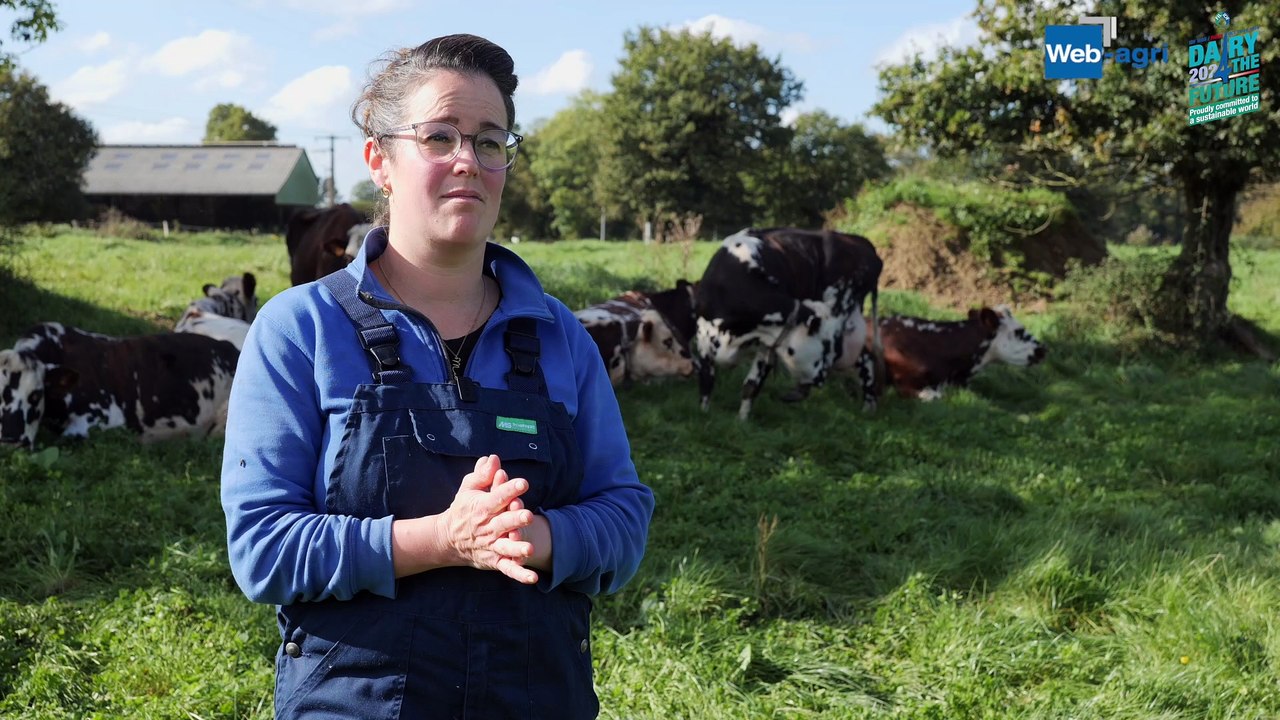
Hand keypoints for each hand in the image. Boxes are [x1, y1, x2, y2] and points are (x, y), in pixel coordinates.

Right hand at [441, 454, 538, 583]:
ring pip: (505, 548)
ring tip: (529, 549)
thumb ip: (482, 474)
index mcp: (482, 507)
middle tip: (527, 515)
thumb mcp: (469, 488)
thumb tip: (493, 458)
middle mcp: (488, 527)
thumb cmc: (464, 509)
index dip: (510, 489)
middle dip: (515, 519)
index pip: (497, 497)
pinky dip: (519, 574)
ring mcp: (491, 546)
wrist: (447, 539)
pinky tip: (533, 578)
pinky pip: (508, 568)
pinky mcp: (494, 560)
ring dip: (517, 549)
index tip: (523, 483)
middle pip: (503, 522)